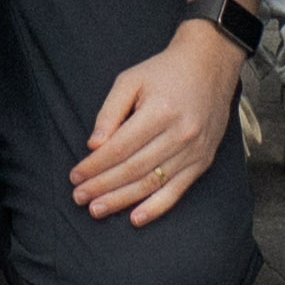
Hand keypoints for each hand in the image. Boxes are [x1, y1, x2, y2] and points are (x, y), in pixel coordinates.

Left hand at [75, 19, 242, 225]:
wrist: (209, 66)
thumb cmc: (163, 72)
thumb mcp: (130, 80)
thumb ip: (110, 112)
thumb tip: (94, 146)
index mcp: (159, 112)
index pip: (120, 148)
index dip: (95, 166)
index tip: (75, 176)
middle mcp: (179, 134)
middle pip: (133, 169)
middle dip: (103, 186)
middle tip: (78, 197)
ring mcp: (194, 151)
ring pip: (152, 183)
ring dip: (122, 200)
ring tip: (97, 209)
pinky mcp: (202, 161)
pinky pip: (177, 190)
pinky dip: (157, 207)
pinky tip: (136, 218)